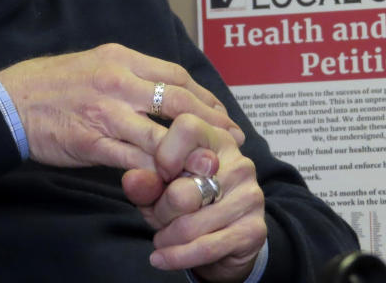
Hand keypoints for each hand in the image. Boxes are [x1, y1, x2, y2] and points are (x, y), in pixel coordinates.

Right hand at [0, 43, 244, 171]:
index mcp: (120, 59)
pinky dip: (155, 170)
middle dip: (209, 122)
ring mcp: (104, 113)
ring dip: (188, 152)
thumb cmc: (53, 84)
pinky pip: (132, 159)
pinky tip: (171, 179)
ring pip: (160, 134)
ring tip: (208, 165)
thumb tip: (163, 89)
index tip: (221, 113)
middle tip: (231, 139)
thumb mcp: (95, 63)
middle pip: (176, 101)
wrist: (10, 102)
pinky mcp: (92, 143)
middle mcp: (116, 82)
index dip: (204, 96)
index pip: (175, 75)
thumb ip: (129, 74)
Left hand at [122, 114, 266, 282]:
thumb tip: (132, 179)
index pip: (188, 127)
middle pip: (184, 188)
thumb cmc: (188, 205)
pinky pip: (205, 247)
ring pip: (191, 223)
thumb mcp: (159, 188)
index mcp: (216, 139)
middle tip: (159, 215)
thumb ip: (144, 181)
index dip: (165, 153)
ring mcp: (250, 196)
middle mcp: (239, 163)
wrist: (226, 241)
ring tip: (163, 237)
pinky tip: (161, 258)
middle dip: (162, 210)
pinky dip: (177, 257)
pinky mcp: (254, 230)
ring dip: (168, 236)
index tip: (159, 174)